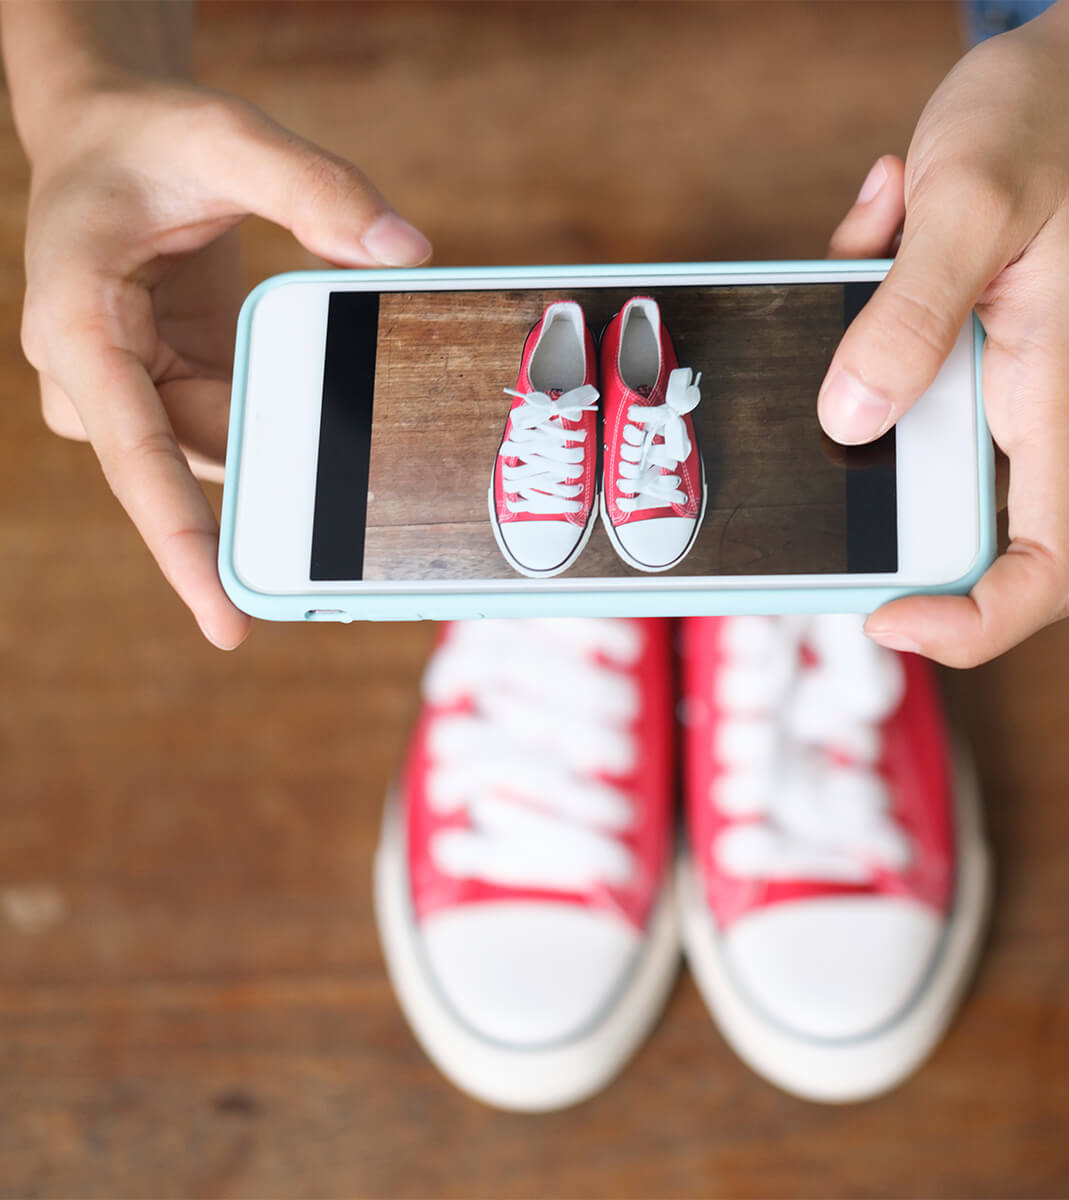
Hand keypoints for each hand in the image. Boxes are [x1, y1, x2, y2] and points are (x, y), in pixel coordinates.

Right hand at [19, 81, 430, 648]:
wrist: (111, 137)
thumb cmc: (150, 138)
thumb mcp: (225, 136)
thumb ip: (313, 188)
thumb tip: (407, 252)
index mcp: (78, 328)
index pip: (137, 457)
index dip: (183, 547)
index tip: (228, 623)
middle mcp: (96, 382)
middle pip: (204, 462)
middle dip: (285, 467)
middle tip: (364, 478)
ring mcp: (133, 398)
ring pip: (230, 453)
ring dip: (293, 442)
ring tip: (351, 420)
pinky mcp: (172, 397)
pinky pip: (241, 433)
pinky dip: (289, 424)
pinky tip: (329, 408)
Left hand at [821, 7, 1068, 666]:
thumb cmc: (1048, 127)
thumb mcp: (968, 203)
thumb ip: (908, 317)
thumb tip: (850, 421)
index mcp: (1052, 399)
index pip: (1045, 566)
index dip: (974, 623)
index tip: (886, 617)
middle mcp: (1027, 415)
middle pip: (958, 532)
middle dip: (873, 503)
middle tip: (814, 427)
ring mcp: (993, 393)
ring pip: (906, 450)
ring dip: (857, 385)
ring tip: (874, 247)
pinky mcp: (958, 361)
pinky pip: (890, 383)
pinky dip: (860, 330)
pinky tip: (879, 226)